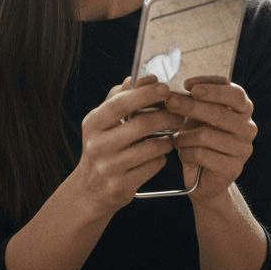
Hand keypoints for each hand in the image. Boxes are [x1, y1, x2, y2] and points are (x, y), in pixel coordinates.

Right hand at [72, 76, 179, 214]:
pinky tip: (159, 156)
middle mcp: (97, 145)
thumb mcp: (102, 123)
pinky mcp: (121, 186)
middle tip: (180, 114)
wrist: (89, 190)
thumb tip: (141, 78)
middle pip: (142, 124)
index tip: (165, 88)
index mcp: (93, 124)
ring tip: (170, 137)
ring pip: (152, 147)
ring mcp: (108, 167)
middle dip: (167, 116)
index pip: (121, 103)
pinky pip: (153, 166)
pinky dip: (161, 158)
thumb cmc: (102, 148)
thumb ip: (119, 98)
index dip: (145, 94)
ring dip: (167, 140)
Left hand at [164, 77, 257, 199]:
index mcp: (243, 111)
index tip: (188, 85)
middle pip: (220, 112)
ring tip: (177, 139)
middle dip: (191, 106)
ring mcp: (243, 149)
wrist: (203, 180)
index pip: (235, 93)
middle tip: (170, 102)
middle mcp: (248, 128)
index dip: (212, 87)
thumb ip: (192, 104)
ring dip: (184, 136)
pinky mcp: (232, 168)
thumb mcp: (196, 118)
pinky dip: (186, 153)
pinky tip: (185, 155)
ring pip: (206, 135)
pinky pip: (201, 154)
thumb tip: (172, 94)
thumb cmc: (199, 143)